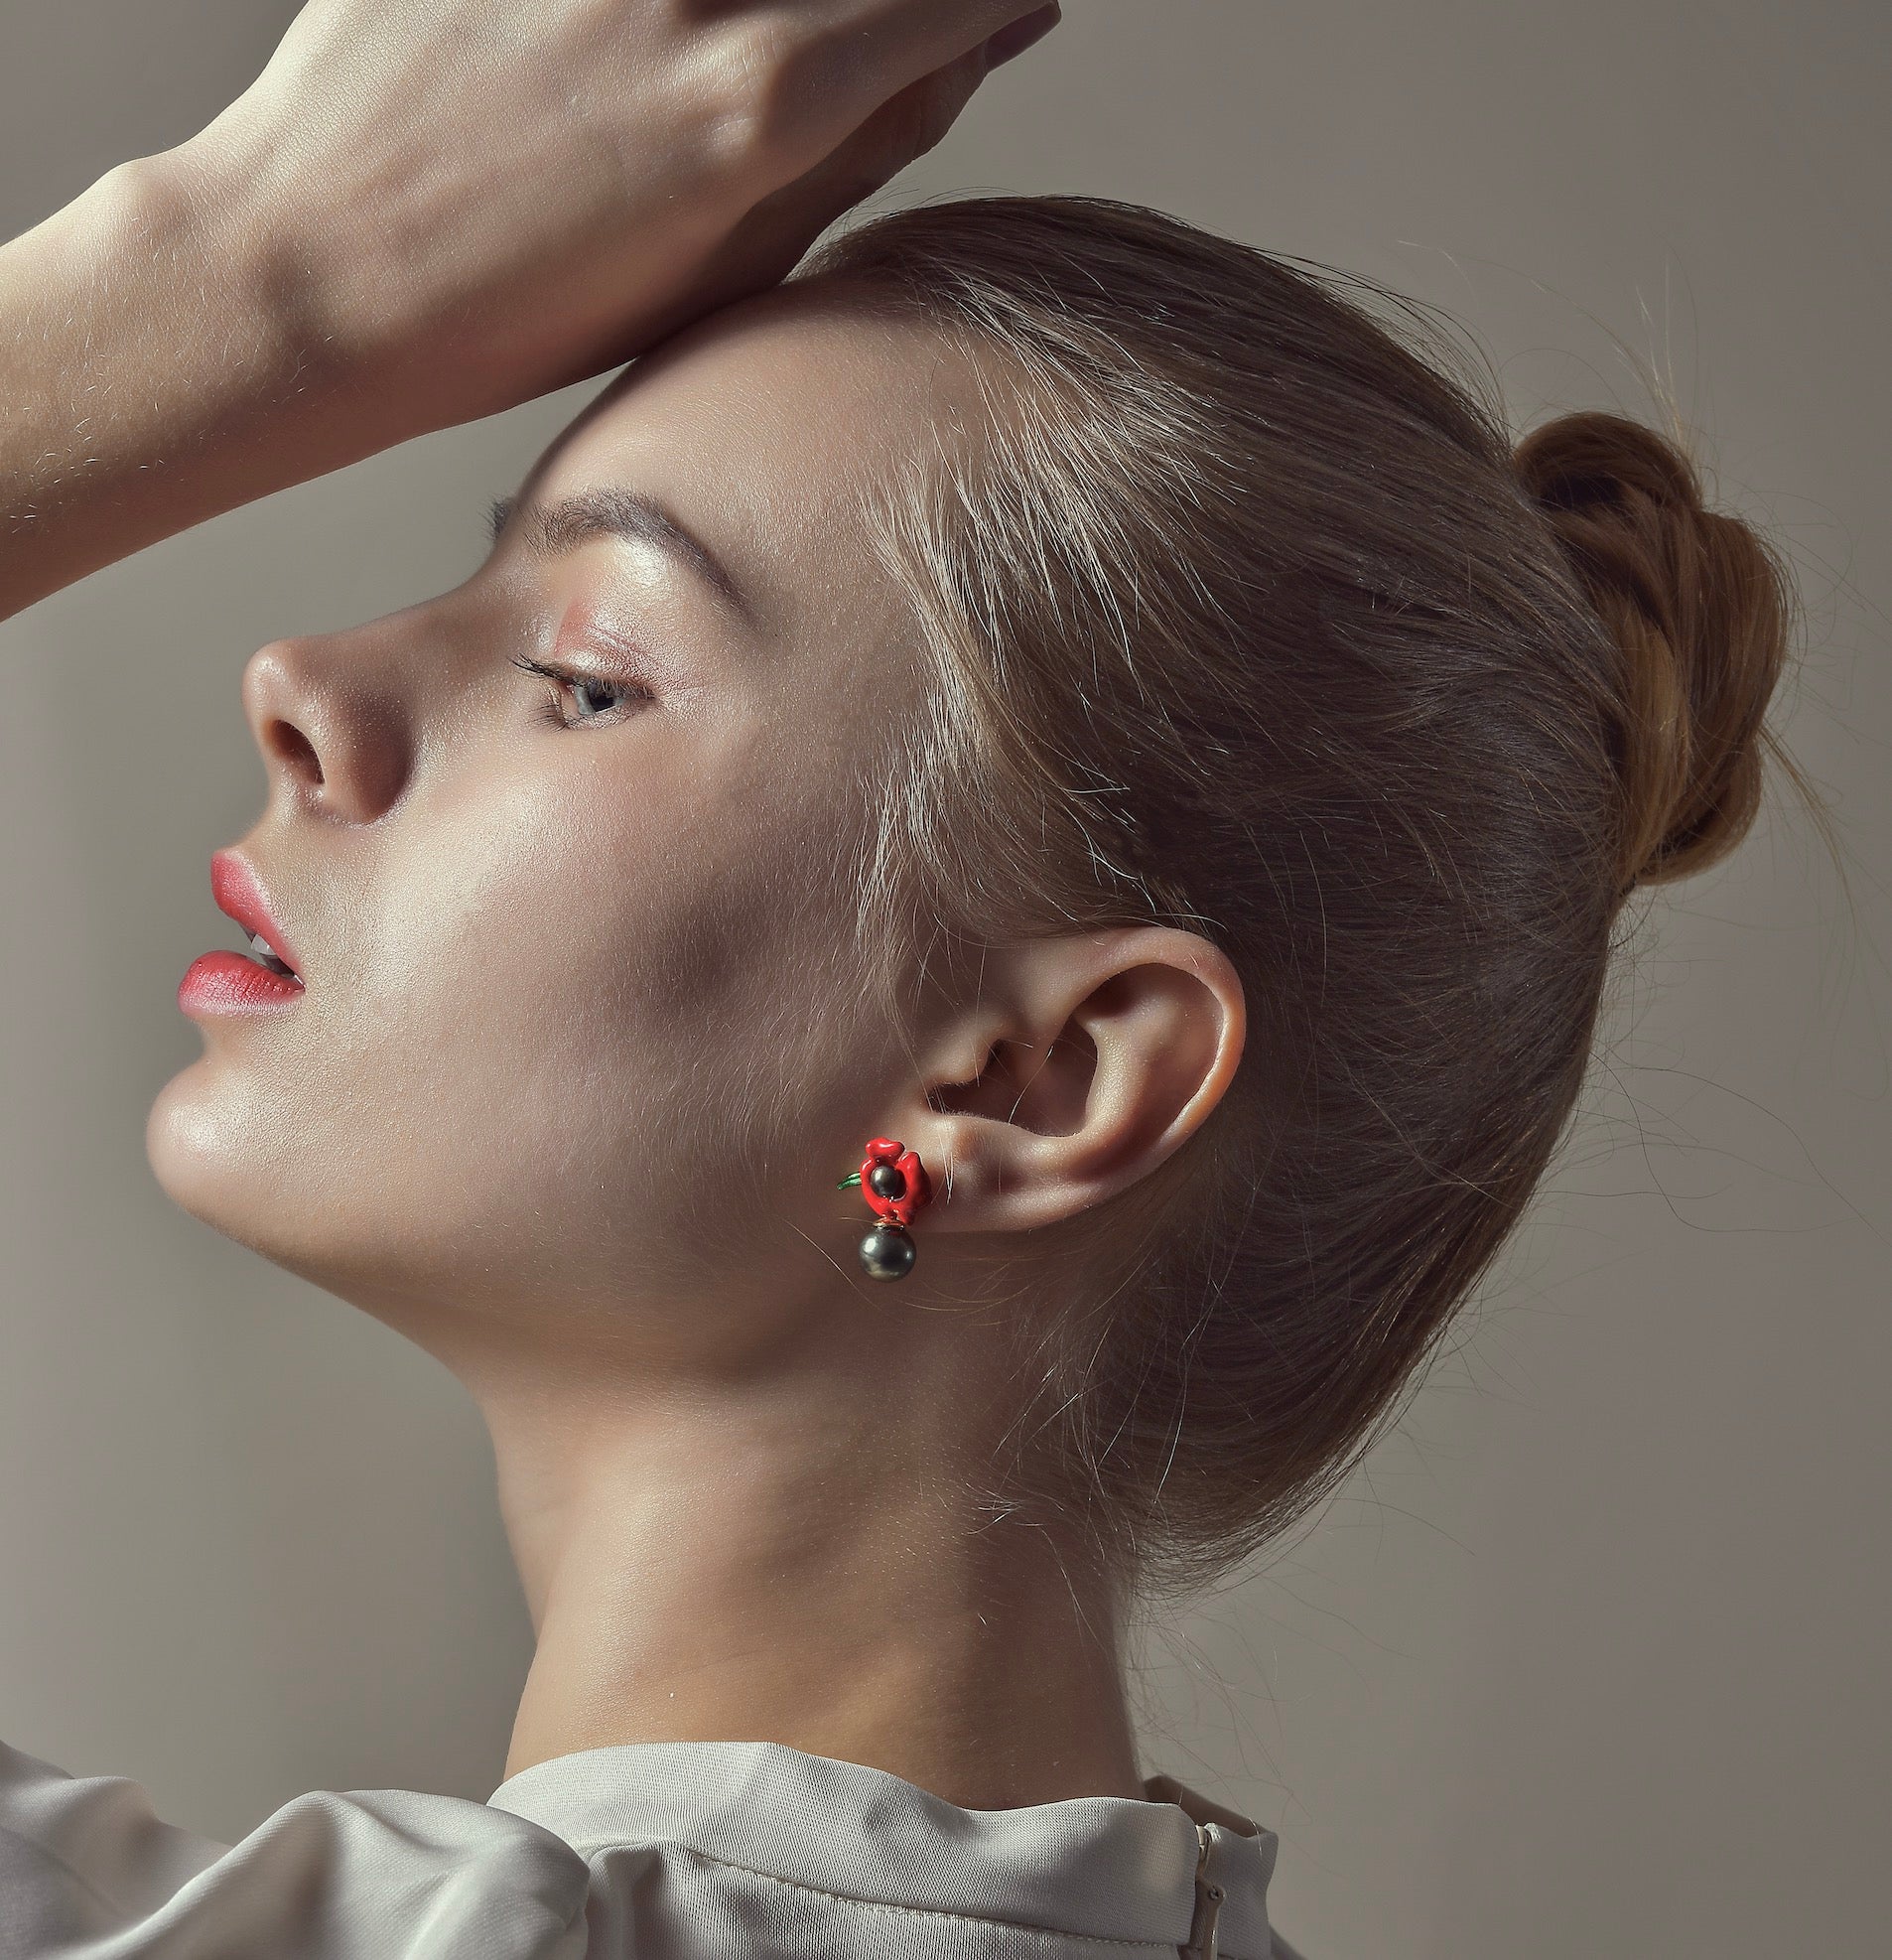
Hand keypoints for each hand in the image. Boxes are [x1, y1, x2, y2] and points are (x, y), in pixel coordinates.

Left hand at [171, 0, 1061, 432]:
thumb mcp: (723, 268)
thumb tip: (972, 44)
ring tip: (707, 86)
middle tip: (806, 82)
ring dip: (773, 16)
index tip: (999, 9)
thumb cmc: (514, 313)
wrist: (314, 274)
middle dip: (886, 6)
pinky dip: (660, 17)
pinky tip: (630, 58)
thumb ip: (862, 141)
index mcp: (759, 105)